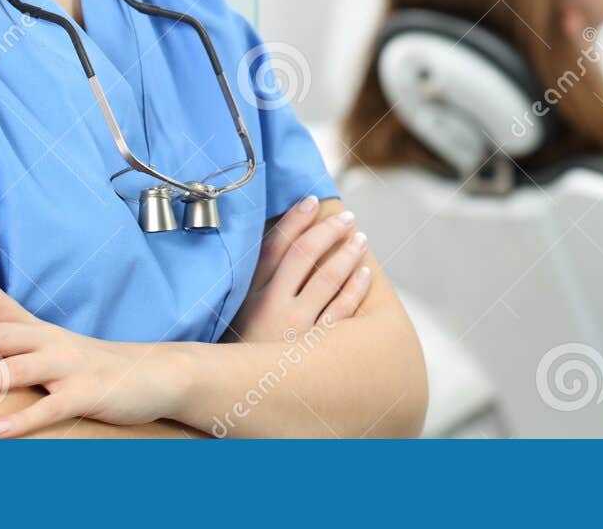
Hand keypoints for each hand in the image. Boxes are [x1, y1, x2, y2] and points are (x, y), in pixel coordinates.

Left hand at [0, 285, 183, 437]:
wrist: (155, 374)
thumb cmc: (92, 368)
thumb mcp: (52, 352)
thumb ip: (15, 355)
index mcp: (39, 328)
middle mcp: (51, 340)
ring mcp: (71, 366)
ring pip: (17, 368)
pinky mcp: (88, 393)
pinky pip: (50, 407)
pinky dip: (19, 420)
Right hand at [227, 195, 371, 342]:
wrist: (238, 400)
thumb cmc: (241, 354)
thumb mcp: (238, 316)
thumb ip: (255, 284)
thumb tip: (276, 247)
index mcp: (249, 295)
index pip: (275, 246)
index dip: (295, 220)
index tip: (312, 202)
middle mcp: (271, 307)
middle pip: (304, 255)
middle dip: (328, 231)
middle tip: (347, 218)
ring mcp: (294, 328)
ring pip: (328, 279)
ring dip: (347, 254)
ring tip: (360, 238)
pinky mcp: (315, 349)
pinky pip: (343, 312)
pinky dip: (356, 288)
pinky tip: (365, 273)